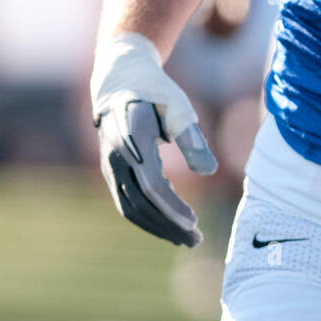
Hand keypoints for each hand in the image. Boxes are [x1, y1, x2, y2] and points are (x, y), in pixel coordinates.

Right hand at [90, 33, 217, 245]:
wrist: (120, 80)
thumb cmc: (156, 91)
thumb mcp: (179, 106)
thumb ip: (193, 138)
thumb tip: (210, 171)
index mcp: (132, 139)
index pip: (151, 184)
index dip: (173, 207)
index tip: (195, 223)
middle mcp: (116, 156)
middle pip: (140, 203)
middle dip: (168, 225)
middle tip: (196, 240)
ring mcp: (110, 166)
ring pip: (131, 208)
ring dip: (158, 227)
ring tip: (186, 239)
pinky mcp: (112, 172)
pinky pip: (127, 203)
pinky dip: (147, 218)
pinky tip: (169, 225)